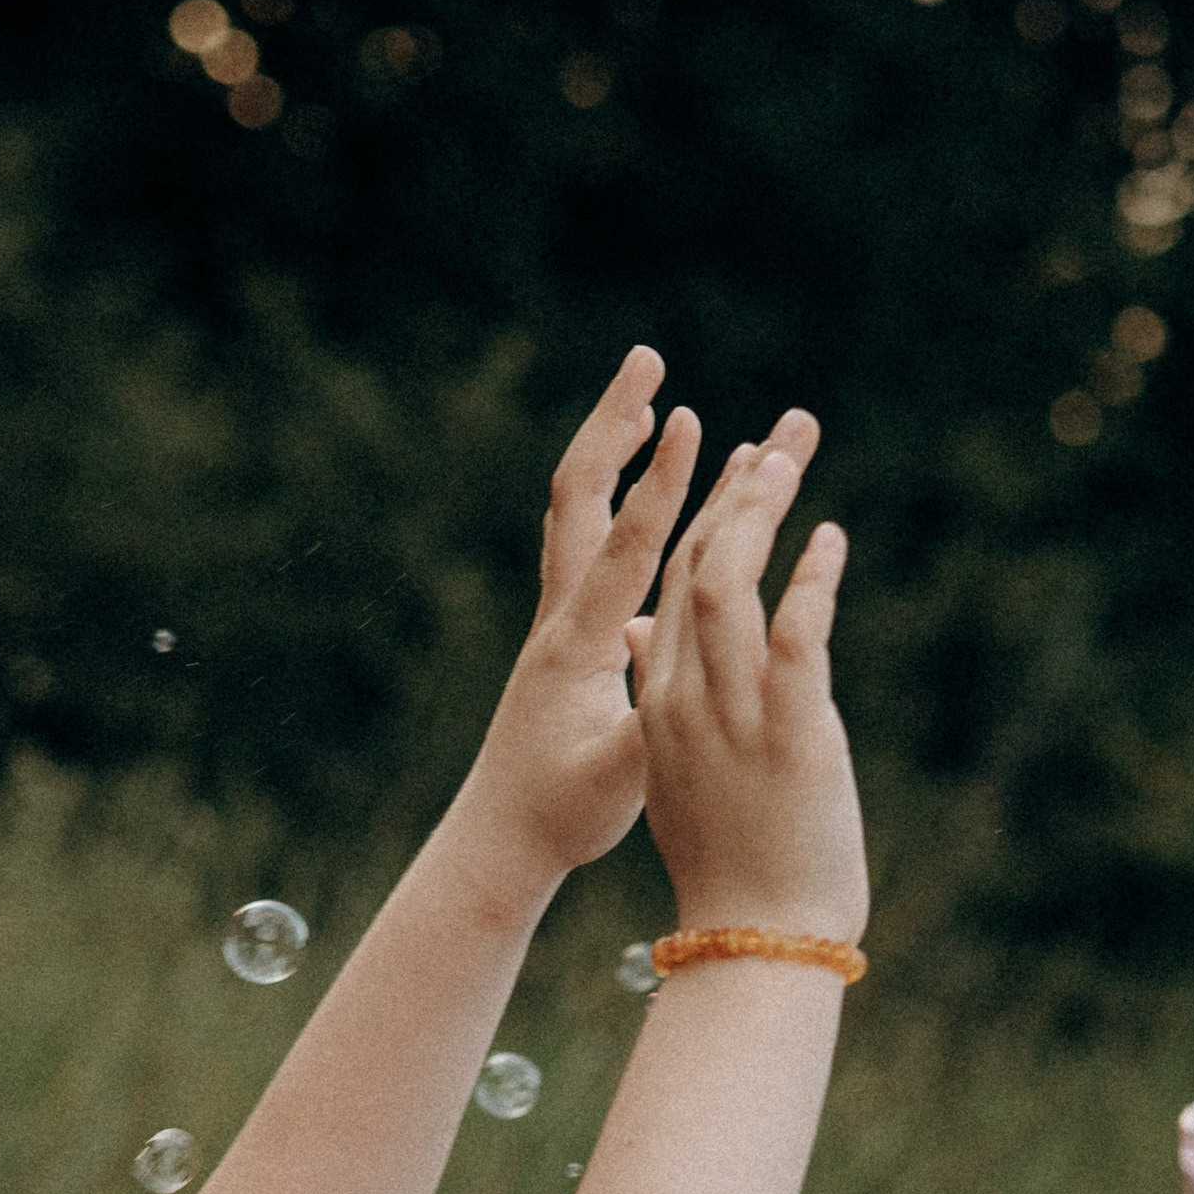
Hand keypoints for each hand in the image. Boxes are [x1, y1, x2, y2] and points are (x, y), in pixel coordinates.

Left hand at [458, 345, 703, 890]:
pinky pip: (590, 538)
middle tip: (649, 358)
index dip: (659, 485)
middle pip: (580, 494)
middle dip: (616, 422)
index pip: (622, 547)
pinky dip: (618, 492)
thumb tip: (682, 706)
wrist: (500, 835)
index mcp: (579, 644)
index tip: (692, 419)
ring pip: (580, 509)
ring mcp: (558, 617)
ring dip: (614, 447)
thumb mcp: (613, 782)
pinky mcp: (566, 630)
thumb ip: (647, 741)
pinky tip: (641, 481)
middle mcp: (560, 616)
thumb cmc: (558, 815)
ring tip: (651, 397)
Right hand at [626, 427, 866, 941]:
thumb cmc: (734, 869)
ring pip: (733, 582)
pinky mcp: (789, 730)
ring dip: (764, 511)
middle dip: (740, 489)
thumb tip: (658, 661)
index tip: (739, 467)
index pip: (672, 588)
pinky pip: (796, 631)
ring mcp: (732, 713)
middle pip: (698, 565)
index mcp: (659, 705)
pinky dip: (814, 577)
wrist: (756, 939)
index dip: (705, 519)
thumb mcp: (685, 782)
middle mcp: (683, 698)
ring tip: (794, 456)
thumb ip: (672, 715)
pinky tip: (832, 539)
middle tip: (784, 432)